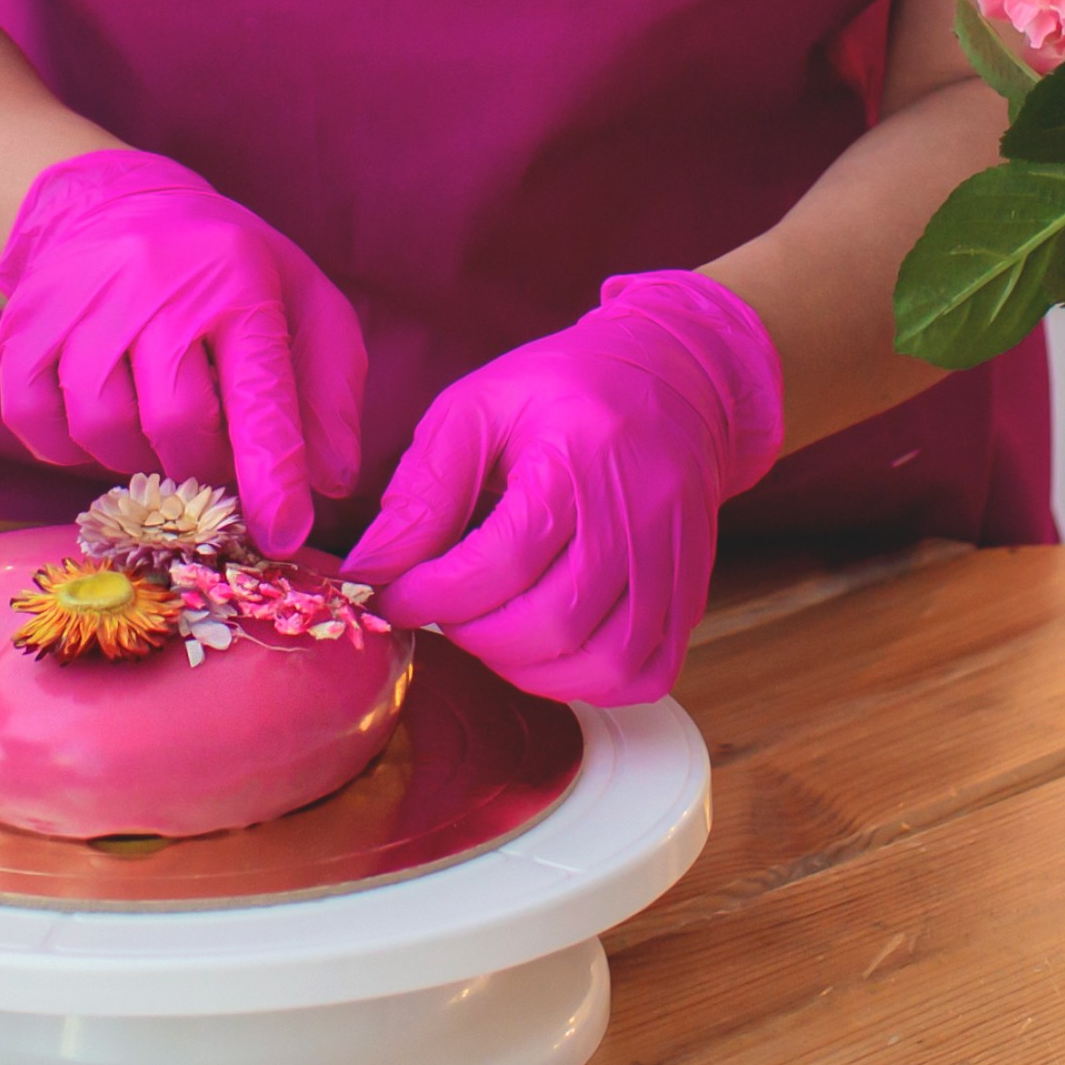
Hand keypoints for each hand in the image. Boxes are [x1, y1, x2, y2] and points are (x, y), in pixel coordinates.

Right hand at [0, 148, 366, 554]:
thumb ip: (328, 388)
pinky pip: (34, 421)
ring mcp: (79, 300)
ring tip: (152, 428)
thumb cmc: (221, 266)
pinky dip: (66, 445)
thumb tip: (329, 479)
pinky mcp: (23, 323)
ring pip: (100, 428)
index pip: (258, 394)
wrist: (109, 200)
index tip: (282, 534)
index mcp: (235, 279)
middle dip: (202, 466)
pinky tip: (99, 418)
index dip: (272, 475)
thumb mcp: (301, 299)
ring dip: (134, 456)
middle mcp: (153, 283)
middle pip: (174, 423)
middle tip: (210, 457)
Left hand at [344, 273, 783, 705]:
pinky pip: (647, 673)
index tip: (393, 595)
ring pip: (604, 662)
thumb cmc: (564, 390)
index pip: (504, 560)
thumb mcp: (478, 407)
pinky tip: (545, 651)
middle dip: (475, 635)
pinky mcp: (692, 593)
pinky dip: (588, 683)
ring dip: (527, 669)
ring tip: (485, 631)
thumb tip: (372, 564)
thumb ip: (425, 487)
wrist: (672, 381)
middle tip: (439, 611)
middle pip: (554, 622)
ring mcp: (674, 563)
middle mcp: (637, 519)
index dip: (436, 594)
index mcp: (578, 459)